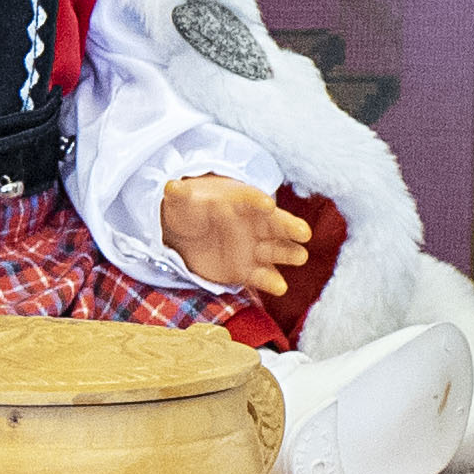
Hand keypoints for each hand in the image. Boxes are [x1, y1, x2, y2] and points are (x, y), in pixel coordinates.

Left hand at [162, 176, 312, 297]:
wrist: (188, 233)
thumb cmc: (191, 208)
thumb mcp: (182, 200)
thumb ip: (179, 194)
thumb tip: (170, 186)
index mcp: (241, 201)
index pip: (252, 199)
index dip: (259, 202)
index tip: (266, 204)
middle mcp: (254, 224)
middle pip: (276, 224)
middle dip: (290, 227)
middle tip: (303, 232)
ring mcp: (254, 248)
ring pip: (277, 250)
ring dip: (289, 253)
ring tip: (300, 256)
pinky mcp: (247, 270)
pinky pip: (262, 276)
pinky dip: (271, 282)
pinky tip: (280, 287)